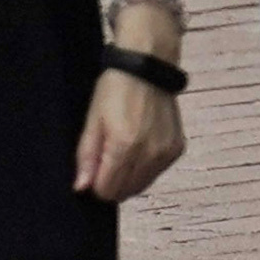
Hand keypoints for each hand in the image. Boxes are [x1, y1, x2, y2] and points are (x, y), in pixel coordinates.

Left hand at [73, 68, 185, 202]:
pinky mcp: (177, 149)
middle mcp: (149, 155)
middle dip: (113, 184)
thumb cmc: (113, 90)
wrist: (146, 67)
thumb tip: (82, 188)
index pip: (108, 190)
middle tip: (106, 160)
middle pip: (126, 192)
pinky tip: (139, 148)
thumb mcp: (92, 120)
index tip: (94, 170)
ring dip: (130, 178)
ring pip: (143, 185)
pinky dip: (146, 168)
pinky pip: (157, 172)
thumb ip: (87, 156)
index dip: (96, 185)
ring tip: (123, 153)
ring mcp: (166, 153)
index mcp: (124, 147)